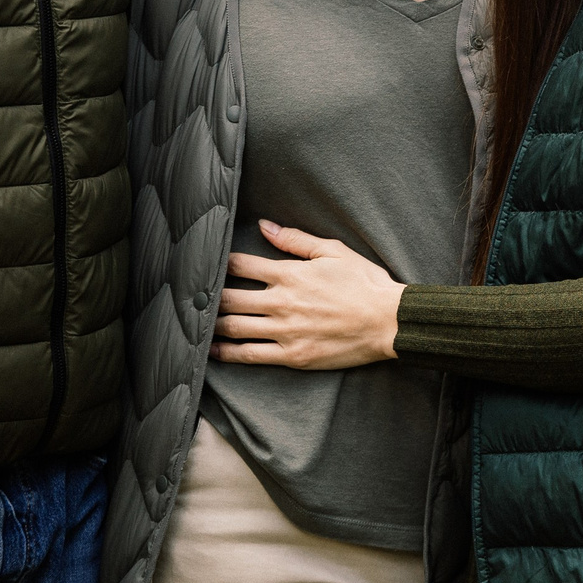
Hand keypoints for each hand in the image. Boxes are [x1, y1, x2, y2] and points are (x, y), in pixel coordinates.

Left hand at [214, 221, 403, 369]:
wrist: (388, 322)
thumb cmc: (364, 284)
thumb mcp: (333, 251)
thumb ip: (295, 239)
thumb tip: (264, 226)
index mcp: (290, 274)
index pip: (240, 265)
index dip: (220, 263)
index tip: (208, 264)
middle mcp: (282, 302)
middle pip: (229, 298)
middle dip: (209, 296)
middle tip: (195, 295)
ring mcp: (285, 331)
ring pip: (234, 327)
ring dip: (212, 324)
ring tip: (199, 322)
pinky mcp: (292, 356)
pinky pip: (250, 355)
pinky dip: (227, 353)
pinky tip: (213, 351)